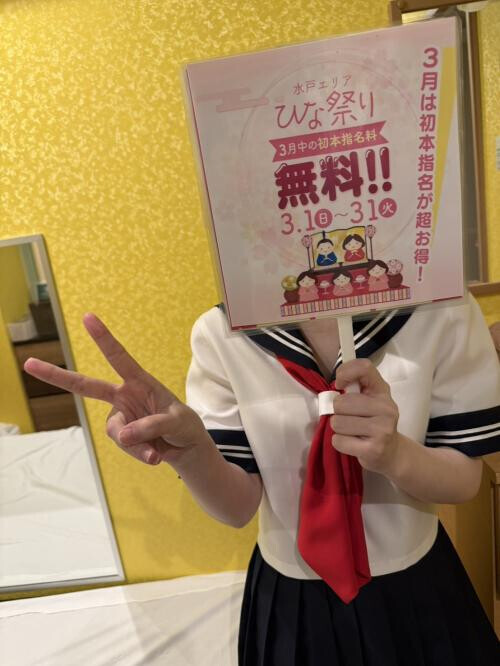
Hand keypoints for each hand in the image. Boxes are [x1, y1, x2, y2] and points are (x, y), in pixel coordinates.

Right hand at [23, 314, 207, 465]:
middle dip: (57, 376)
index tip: (88, 317)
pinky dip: (140, 454)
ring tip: (156, 452)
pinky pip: (125, 447)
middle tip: (29, 363)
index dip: (103, 339)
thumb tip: (123, 436)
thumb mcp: (175, 421)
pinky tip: (155, 457)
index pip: (119, 358)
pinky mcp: (122, 437)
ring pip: (117, 432)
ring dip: (137, 444)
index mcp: (139, 382)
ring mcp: (120, 418)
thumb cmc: (183, 424)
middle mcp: (124, 397)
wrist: (185, 447)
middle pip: (86, 386)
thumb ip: (150, 426)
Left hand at [332, 359, 400, 474]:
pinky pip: (339, 441)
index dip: (345, 372)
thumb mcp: (369, 399)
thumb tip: (336, 384)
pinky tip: (353, 443)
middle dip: (337, 411)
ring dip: (338, 428)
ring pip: (337, 422)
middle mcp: (386, 408)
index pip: (364, 368)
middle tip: (348, 417)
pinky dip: (340, 443)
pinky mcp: (374, 449)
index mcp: (382, 390)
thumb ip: (355, 387)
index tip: (339, 384)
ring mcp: (382, 429)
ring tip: (352, 431)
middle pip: (341, 402)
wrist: (392, 452)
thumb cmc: (374, 421)